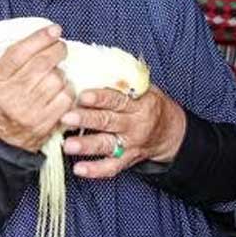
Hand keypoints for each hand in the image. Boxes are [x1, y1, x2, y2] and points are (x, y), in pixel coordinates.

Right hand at [0, 25, 73, 152]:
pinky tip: (61, 89)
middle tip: (61, 47)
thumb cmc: (2, 104)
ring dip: (61, 72)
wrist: (3, 140)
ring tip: (55, 74)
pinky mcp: (44, 122)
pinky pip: (66, 97)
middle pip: (41, 63)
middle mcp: (11, 94)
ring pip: (56, 79)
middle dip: (57, 50)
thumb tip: (40, 36)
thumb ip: (11, 60)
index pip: (18, 53)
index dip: (39, 38)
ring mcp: (29, 109)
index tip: (53, 30)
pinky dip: (68, 90)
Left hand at [60, 85, 185, 178]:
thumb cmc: (148, 105)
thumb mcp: (142, 89)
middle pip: (108, 122)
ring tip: (68, 145)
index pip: (117, 99)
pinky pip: (111, 167)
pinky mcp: (127, 160)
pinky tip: (78, 169)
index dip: (99, 98)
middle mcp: (134, 124)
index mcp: (138, 104)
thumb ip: (121, 82)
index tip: (82, 95)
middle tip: (65, 118)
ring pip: (107, 144)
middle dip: (85, 120)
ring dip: (86, 145)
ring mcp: (131, 144)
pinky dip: (95, 170)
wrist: (169, 131)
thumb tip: (91, 66)